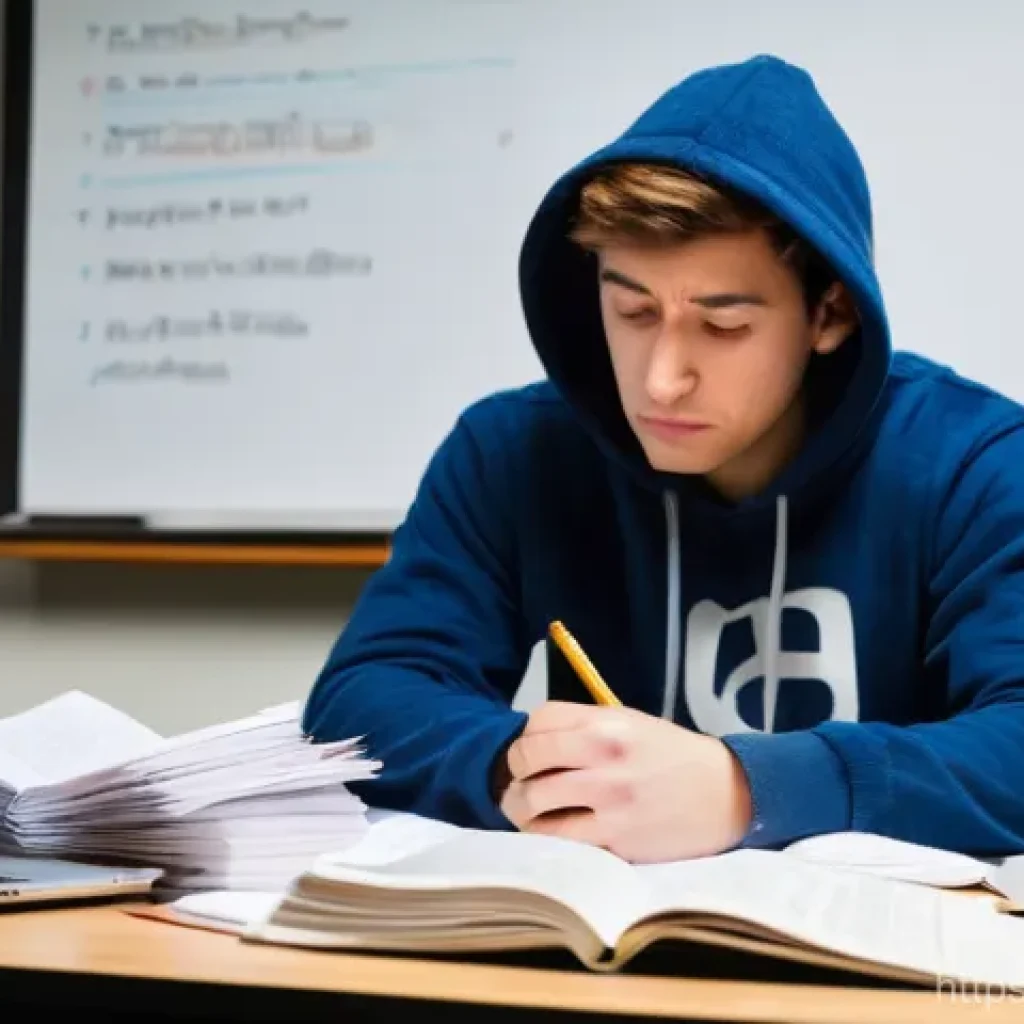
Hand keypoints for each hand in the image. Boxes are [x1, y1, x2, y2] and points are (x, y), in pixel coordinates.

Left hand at [497, 701, 751, 861]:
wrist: (726, 794)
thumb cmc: (671, 755)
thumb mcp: (630, 722)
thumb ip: (584, 726)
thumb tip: (534, 739)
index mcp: (606, 724)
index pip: (538, 721)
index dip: (526, 736)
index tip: (530, 751)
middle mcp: (603, 757)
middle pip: (526, 759)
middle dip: (515, 773)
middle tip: (520, 783)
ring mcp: (608, 800)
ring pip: (533, 804)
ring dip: (521, 809)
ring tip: (527, 812)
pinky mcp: (616, 839)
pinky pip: (561, 841)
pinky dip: (548, 837)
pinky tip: (554, 832)